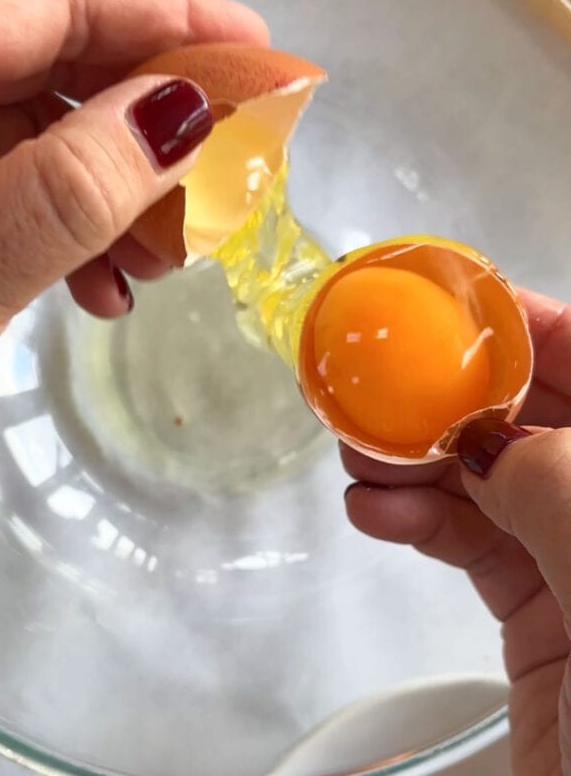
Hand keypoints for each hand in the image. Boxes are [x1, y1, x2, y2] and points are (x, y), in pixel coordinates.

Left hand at [0, 0, 267, 438]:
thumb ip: (64, 195)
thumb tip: (183, 116)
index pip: (45, 2)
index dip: (162, 15)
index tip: (254, 51)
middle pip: (54, 62)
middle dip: (151, 119)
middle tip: (229, 169)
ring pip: (44, 131)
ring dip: (120, 189)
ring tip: (167, 256)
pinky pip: (17, 186)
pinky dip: (74, 229)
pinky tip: (103, 286)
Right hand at [342, 289, 570, 775]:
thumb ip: (549, 474)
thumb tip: (490, 447)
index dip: (517, 323)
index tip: (444, 305)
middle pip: (524, 413)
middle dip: (445, 395)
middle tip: (379, 387)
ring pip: (484, 476)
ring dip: (413, 460)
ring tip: (361, 455)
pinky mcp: (536, 605)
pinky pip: (465, 539)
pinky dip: (414, 520)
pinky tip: (377, 514)